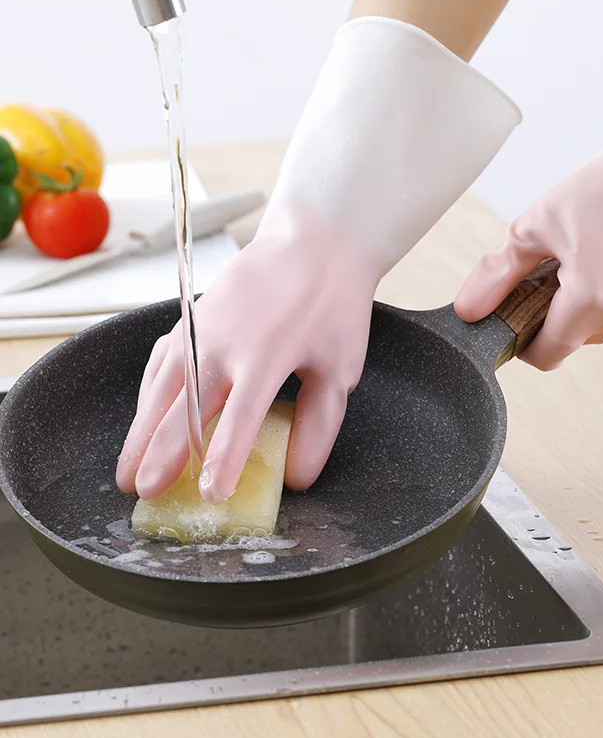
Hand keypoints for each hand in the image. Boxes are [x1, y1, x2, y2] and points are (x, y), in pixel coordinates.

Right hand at [118, 15, 519, 501]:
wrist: (314, 242)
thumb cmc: (332, 303)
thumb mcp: (339, 367)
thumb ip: (319, 424)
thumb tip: (298, 474)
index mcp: (267, 358)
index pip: (238, 421)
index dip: (221, 462)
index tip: (208, 495)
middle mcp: (225, 342)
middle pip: (183, 408)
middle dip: (159, 454)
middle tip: (142, 491)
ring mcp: (202, 326)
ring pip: (160, 385)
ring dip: (141, 428)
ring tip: (128, 467)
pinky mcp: (192, 314)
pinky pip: (161, 359)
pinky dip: (148, 392)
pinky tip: (144, 414)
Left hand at [454, 152, 602, 369]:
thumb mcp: (536, 227)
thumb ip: (498, 275)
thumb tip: (468, 311)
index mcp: (589, 302)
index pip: (548, 355)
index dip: (527, 345)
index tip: (520, 323)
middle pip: (577, 338)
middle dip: (560, 314)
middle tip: (556, 272)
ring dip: (592, 305)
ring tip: (592, 259)